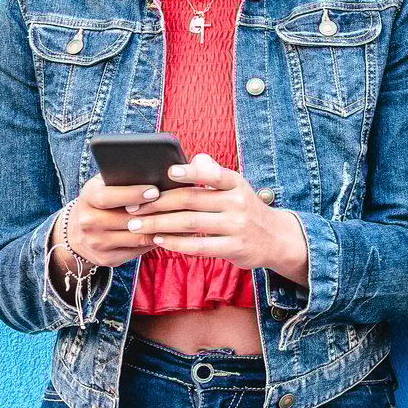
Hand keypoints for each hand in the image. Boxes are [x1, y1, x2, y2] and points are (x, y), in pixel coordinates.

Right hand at [53, 174, 165, 269]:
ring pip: (136, 238)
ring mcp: (96, 243)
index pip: (108, 197)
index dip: (132, 194)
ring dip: (159, 229)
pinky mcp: (106, 258)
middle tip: (176, 207)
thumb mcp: (105, 185)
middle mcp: (88, 222)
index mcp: (88, 198)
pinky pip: (137, 251)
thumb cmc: (102, 201)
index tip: (155, 191)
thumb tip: (155, 170)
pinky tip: (167, 233)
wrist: (77, 231)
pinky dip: (154, 242)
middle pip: (126, 220)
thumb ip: (123, 178)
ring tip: (178, 219)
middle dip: (154, 213)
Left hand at [122, 154, 308, 281]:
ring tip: (137, 224)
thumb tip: (194, 159)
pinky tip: (158, 240)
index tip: (170, 172)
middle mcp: (238, 203)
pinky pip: (198, 246)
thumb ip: (213, 173)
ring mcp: (237, 227)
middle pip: (191, 200)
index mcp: (236, 183)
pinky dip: (175, 243)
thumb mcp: (236, 187)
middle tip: (133, 207)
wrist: (275, 238)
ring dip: (158, 224)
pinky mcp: (233, 248)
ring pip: (189, 223)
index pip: (214, 174)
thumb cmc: (245, 208)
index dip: (193, 173)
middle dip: (157, 203)